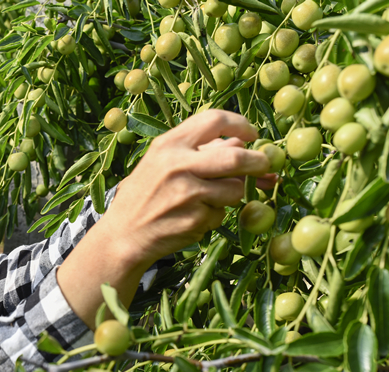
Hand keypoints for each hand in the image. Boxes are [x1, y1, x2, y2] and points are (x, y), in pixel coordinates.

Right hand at [105, 110, 276, 267]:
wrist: (123, 235)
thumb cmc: (145, 195)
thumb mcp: (162, 163)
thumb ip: (199, 150)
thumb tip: (242, 143)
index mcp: (168, 145)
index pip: (214, 120)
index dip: (240, 124)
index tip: (251, 134)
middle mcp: (178, 166)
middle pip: (235, 157)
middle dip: (257, 161)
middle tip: (264, 165)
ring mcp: (187, 195)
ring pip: (234, 189)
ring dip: (231, 194)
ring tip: (207, 199)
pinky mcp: (195, 220)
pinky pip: (221, 214)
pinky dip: (214, 215)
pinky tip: (192, 217)